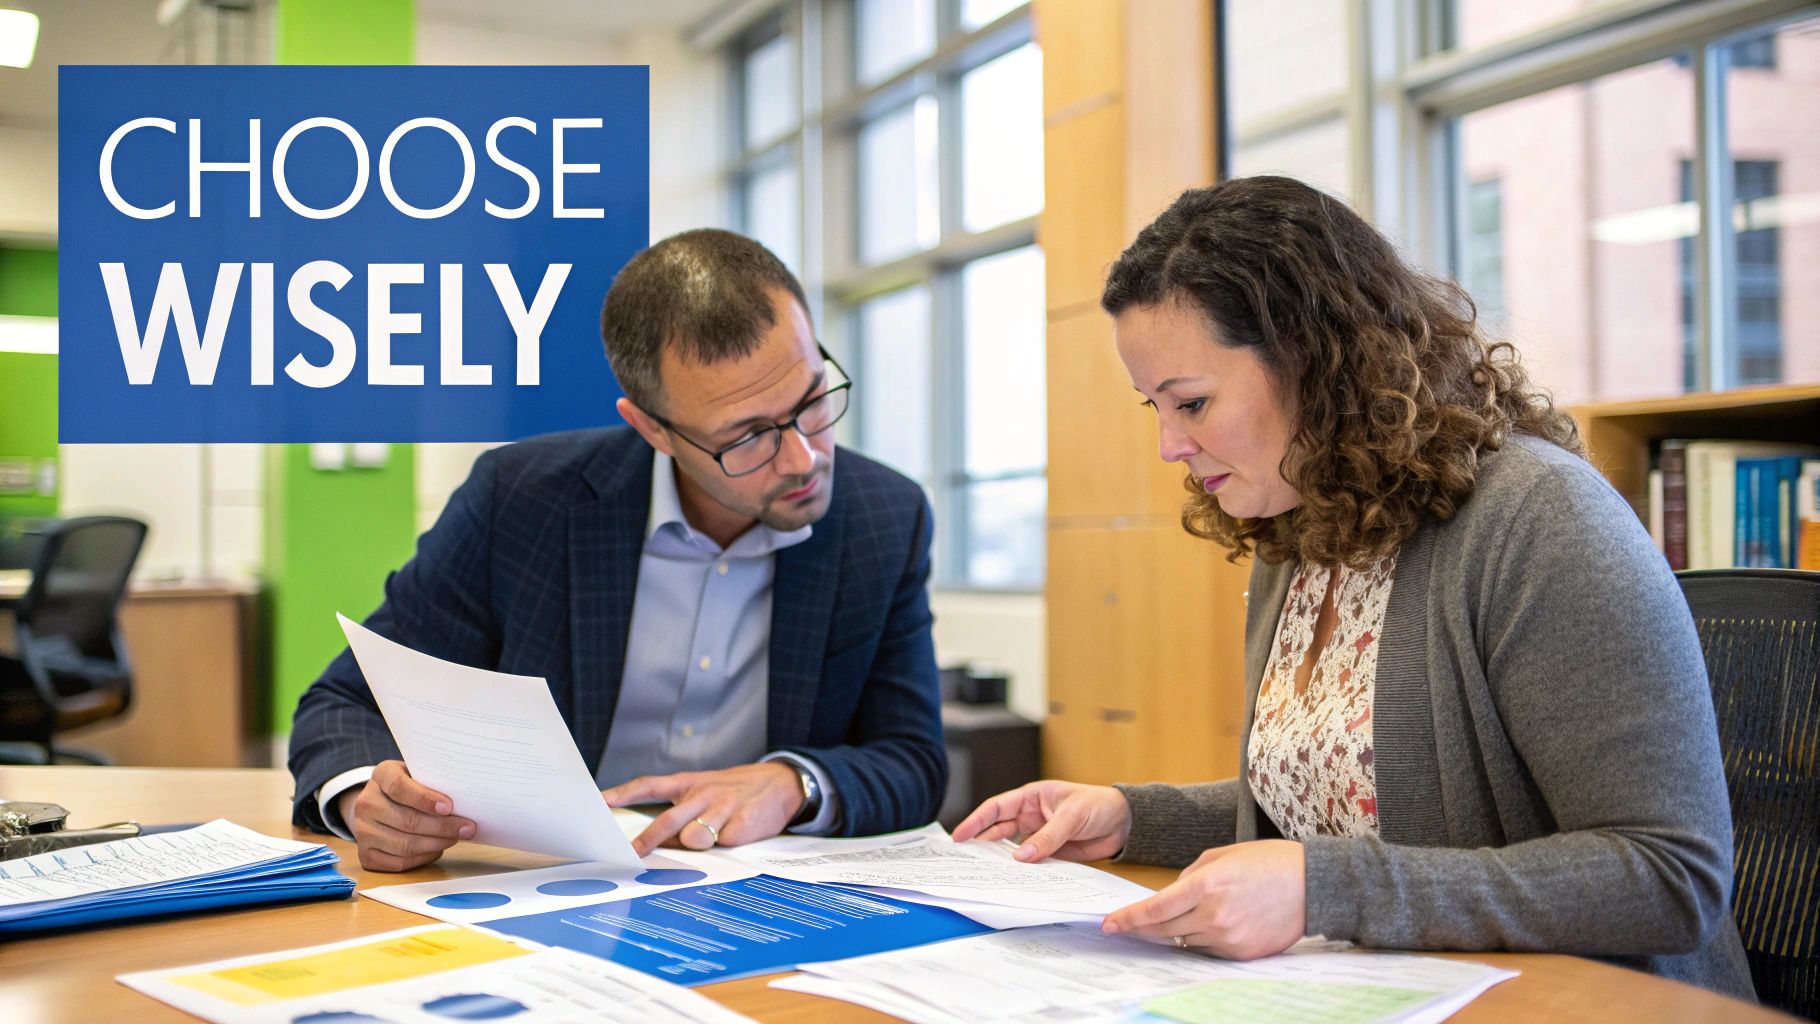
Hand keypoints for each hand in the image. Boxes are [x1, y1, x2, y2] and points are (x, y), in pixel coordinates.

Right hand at [337, 759, 475, 871]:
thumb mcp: (418, 775)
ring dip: (436, 844)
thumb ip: (434, 782)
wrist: (380, 806)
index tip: (449, 807)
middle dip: (441, 826)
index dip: (425, 799)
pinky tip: (437, 849)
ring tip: (455, 839)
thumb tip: (466, 801)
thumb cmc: (410, 788)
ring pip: (404, 844)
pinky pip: (398, 862)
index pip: (399, 787)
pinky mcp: (365, 854)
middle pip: (406, 820)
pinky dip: (422, 858)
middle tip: (466, 828)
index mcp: (381, 775)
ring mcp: (362, 831)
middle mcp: (366, 803)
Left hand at [602, 762, 804, 856]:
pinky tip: (736, 834)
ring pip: (695, 836)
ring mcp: (723, 807)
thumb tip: (655, 840)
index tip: (599, 802)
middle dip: (647, 841)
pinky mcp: (743, 823)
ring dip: (695, 845)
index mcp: (690, 783)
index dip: (623, 793)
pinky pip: (723, 843)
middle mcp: (703, 793)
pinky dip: (724, 845)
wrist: (783, 783)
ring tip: (709, 839)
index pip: (650, 785)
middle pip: (668, 820)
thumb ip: (682, 810)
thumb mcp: (707, 790)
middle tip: (631, 856)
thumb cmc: (736, 793)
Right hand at [951, 780, 1131, 862]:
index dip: (976, 821)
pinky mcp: (1052, 853)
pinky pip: (1032, 863)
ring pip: (1014, 849)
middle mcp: (1032, 816)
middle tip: (965, 860)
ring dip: (1002, 860)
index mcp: (1032, 797)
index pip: (997, 808)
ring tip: (986, 873)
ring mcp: (1040, 835)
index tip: (960, 835)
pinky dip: (1024, 871)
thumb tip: (1022, 856)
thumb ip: (1048, 836)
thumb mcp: (1072, 816)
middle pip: (999, 830)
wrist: (1125, 823)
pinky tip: (1015, 880)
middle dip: (982, 843)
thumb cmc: (1099, 805)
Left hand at [1102, 840, 1305, 958]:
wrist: (1312, 885)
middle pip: (1164, 930)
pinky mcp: (1241, 954)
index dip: (1128, 918)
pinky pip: (1207, 950)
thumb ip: (1191, 875)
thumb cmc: (1269, 862)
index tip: (1109, 924)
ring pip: (1184, 941)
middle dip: (1140, 929)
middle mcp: (1214, 915)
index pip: (1156, 909)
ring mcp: (1229, 938)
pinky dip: (1198, 939)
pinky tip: (1201, 927)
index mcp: (1207, 885)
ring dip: (1171, 933)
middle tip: (1123, 927)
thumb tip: (1172, 894)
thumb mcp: (1224, 855)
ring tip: (1165, 922)